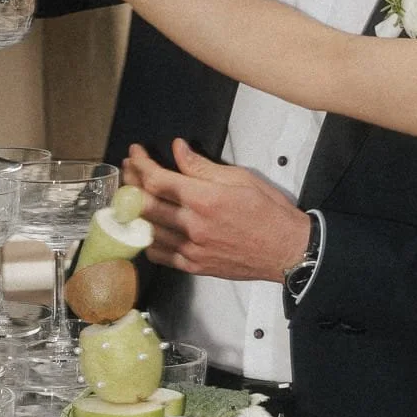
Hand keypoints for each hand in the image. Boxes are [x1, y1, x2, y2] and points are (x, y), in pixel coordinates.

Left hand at [122, 138, 311, 280]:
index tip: (136, 154)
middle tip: (129, 169)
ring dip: (134, 209)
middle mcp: (193, 225)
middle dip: (131, 181)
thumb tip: (178, 150)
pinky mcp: (194, 265)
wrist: (288, 250)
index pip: (157, 179)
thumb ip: (202, 166)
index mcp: (205, 199)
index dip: (141, 164)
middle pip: (144, 203)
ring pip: (147, 229)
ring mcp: (192, 248)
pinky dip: (147, 238)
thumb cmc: (270, 214)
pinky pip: (159, 254)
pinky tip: (146, 227)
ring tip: (132, 194)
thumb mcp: (241, 179)